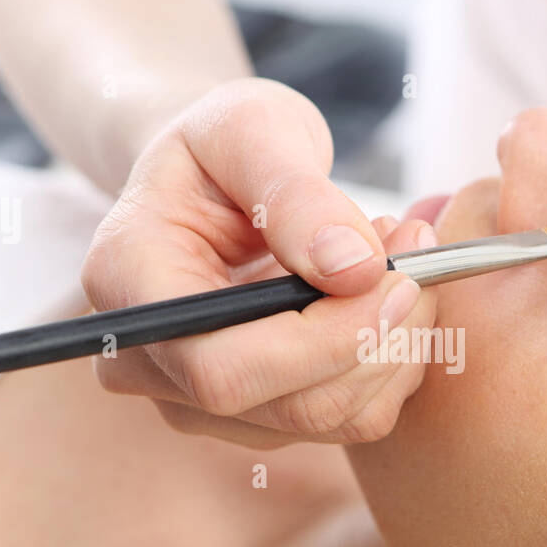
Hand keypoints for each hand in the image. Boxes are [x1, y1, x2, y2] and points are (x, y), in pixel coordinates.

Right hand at [80, 77, 437, 447]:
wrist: (213, 176)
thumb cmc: (224, 142)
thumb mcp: (252, 127)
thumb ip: (295, 193)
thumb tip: (354, 269)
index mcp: (127, 283)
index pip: (224, 369)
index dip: (326, 340)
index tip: (397, 276)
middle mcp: (148, 364)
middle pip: (286, 407)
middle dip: (376, 337)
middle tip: (418, 251)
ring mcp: (198, 402)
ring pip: (329, 419)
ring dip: (395, 344)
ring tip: (402, 257)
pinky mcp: (254, 414)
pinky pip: (348, 416)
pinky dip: (392, 360)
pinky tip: (387, 295)